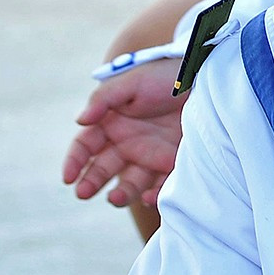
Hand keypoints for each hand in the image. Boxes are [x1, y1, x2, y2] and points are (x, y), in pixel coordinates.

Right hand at [60, 58, 186, 207]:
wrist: (205, 77)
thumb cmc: (165, 76)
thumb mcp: (132, 81)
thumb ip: (104, 99)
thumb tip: (80, 120)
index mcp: (111, 123)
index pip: (85, 146)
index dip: (74, 161)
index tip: (68, 178)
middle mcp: (127, 143)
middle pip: (103, 169)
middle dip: (91, 182)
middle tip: (83, 193)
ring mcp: (150, 155)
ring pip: (130, 183)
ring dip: (121, 194)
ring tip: (115, 198)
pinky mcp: (173, 164)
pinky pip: (161, 187)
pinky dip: (154, 196)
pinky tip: (148, 197)